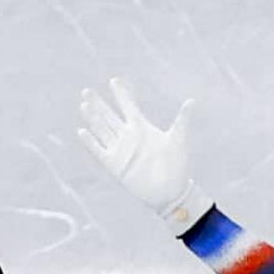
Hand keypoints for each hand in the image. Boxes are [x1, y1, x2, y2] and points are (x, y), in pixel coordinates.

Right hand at [74, 79, 209, 236]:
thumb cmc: (178, 166)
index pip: (128, 106)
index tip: (114, 80)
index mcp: (142, 128)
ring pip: (102, 130)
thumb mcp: (179, 140)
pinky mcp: (114, 165)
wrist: (171, 192)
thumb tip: (192, 101)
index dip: (121, 94)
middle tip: (87, 91)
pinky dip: (90, 142)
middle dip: (99, 104)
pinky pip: (99, 151)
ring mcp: (120, 151)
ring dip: (93, 118)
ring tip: (84, 105)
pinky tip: (82, 131)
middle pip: (110, 116)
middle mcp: (129, 137)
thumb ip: (182, 120)